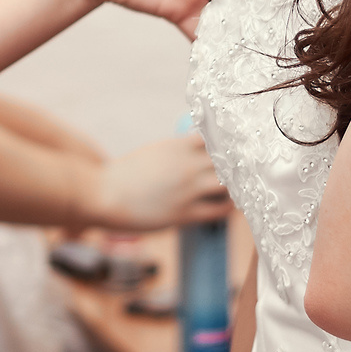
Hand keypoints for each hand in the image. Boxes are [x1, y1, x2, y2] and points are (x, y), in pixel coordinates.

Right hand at [87, 133, 233, 229]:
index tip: (238, 151)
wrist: (102, 195)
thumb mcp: (154, 153)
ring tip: (241, 191)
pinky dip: (229, 208)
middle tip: (248, 172)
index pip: (220, 138)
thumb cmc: (124, 175)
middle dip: (239, 165)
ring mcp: (188, 189)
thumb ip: (178, 151)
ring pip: (229, 185)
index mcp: (179, 146)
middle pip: (230, 160)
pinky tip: (228, 207)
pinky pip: (220, 210)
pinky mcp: (185, 213)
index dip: (231, 145)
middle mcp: (188, 165)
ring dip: (236, 187)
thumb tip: (195, 152)